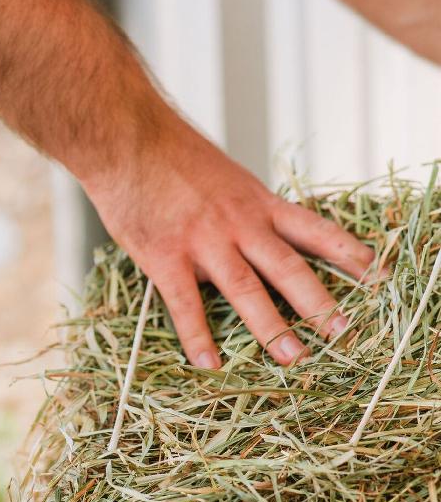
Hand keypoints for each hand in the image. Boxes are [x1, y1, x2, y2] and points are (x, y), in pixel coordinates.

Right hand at [84, 116, 374, 366]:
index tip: (375, 275)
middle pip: (288, 267)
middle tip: (341, 332)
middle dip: (318, 302)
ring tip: (291, 356)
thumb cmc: (167, 153)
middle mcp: (238, 222)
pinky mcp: (166, 257)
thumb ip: (239, 208)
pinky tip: (208, 363)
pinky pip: (186, 305)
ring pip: (246, 289)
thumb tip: (247, 238)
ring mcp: (203, 241)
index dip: (347, 253)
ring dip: (271, 326)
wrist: (126, 138)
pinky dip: (198, 337)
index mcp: (255, 201)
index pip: (313, 229)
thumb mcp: (221, 174)